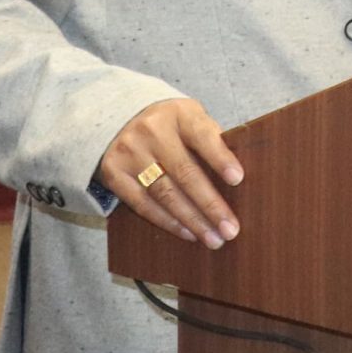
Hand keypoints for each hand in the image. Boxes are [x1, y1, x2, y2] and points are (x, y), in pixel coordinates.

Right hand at [98, 98, 241, 246]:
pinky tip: (187, 233)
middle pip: (185, 173)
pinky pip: (143, 204)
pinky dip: (168, 221)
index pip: (203, 136)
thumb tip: (236, 180)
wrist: (119, 119)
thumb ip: (211, 141)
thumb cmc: (172, 125)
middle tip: (230, 229)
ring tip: (213, 238)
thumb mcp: (192, 119)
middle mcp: (152, 132)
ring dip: (192, 220)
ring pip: (165, 193)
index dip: (220, 158)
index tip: (238, 179)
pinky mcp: (114, 174)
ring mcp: (130, 153)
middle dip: (210, 204)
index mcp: (180, 114)